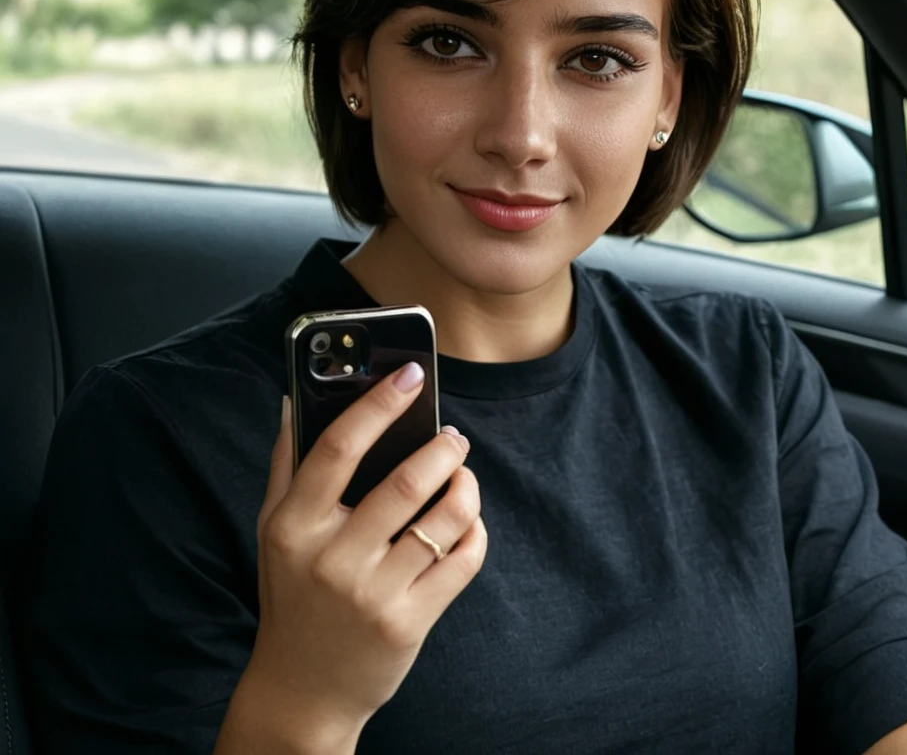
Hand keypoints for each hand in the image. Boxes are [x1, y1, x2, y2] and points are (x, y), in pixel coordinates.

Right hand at [243, 363, 486, 740]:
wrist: (302, 690)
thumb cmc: (292, 593)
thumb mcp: (273, 529)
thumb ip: (287, 461)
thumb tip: (295, 396)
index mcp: (293, 526)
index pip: (338, 448)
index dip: (378, 403)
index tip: (412, 373)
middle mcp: (331, 559)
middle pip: (403, 482)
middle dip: (442, 447)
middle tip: (454, 435)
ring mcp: (372, 594)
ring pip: (442, 519)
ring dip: (465, 486)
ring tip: (463, 474)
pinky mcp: (408, 623)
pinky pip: (462, 562)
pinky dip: (476, 531)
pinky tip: (467, 521)